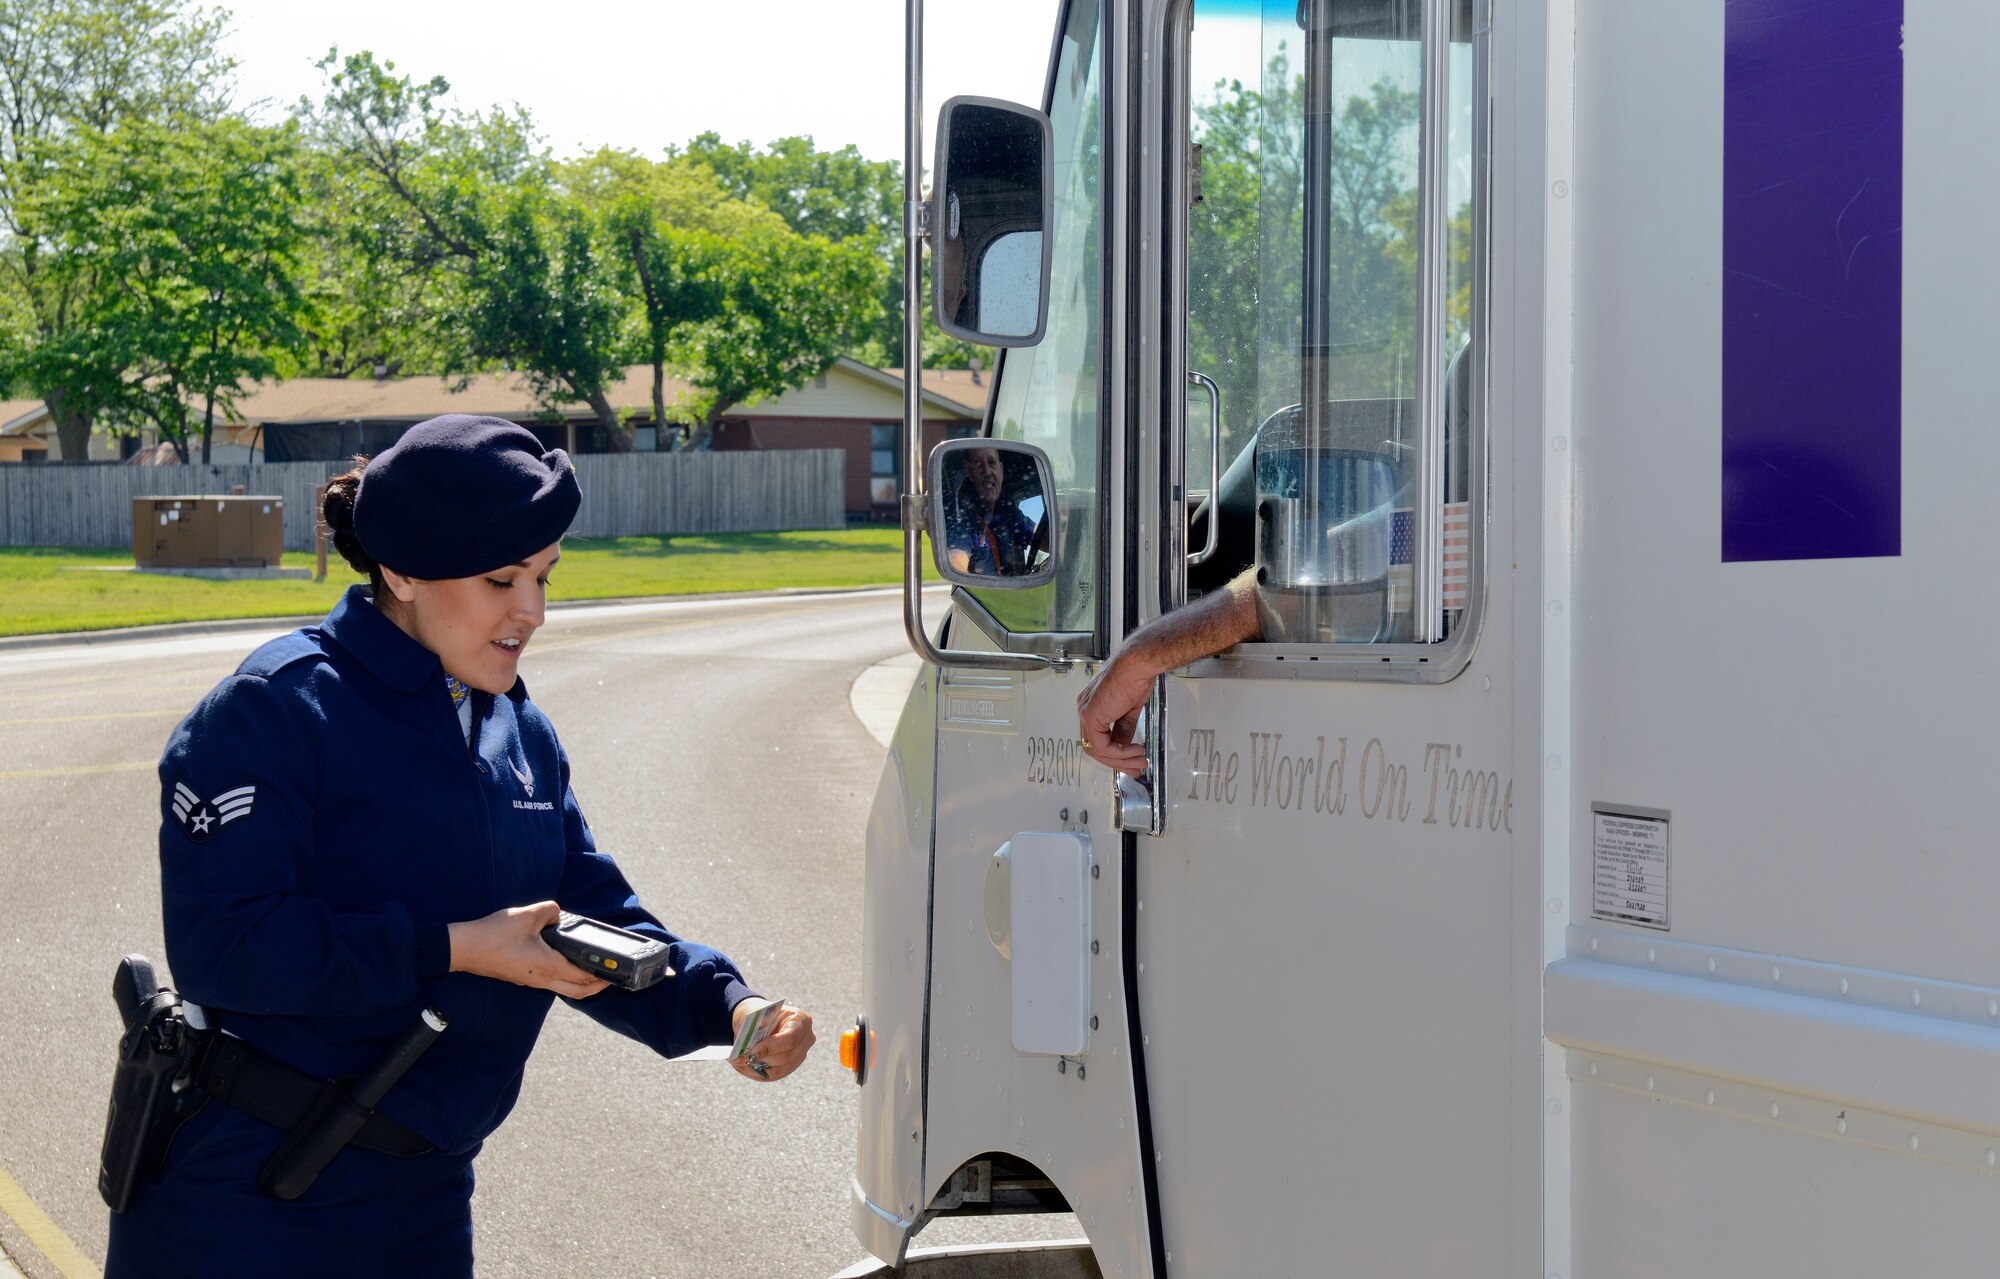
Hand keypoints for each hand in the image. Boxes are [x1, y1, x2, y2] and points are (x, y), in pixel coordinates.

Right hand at [448, 901, 610, 999]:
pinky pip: (550, 983)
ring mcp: (531, 980)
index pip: (584, 977)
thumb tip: (558, 915)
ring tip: (592, 969)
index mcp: (549, 966)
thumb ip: (550, 911)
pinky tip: (564, 962)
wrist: (462, 949)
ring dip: (581, 983)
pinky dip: (564, 978)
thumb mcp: (527, 915)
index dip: (603, 976)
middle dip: (597, 986)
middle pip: (578, 991)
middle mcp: (542, 979)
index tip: (616, 972)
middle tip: (610, 976)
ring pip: (563, 989)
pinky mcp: (522, 977)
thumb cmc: (493, 935)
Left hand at [730, 1001, 814, 1082]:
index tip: (751, 1051)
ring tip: (737, 1062)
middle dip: (761, 1059)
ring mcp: (800, 1055)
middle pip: (786, 1057)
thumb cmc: (758, 1014)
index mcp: (802, 1020)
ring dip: (755, 1069)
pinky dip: (756, 1073)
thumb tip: (749, 1048)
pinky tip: (742, 1067)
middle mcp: (806, 1039)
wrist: (759, 1020)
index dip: (770, 1047)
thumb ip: (755, 1029)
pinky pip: (773, 1076)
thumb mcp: (756, 1014)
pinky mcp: (790, 1067)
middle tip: (739, 1058)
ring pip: (778, 1070)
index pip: (790, 1038)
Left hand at [1077, 648, 1153, 774]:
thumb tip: (1125, 745)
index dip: (1114, 753)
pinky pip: (1102, 746)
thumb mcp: (1129, 708)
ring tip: (1140, 761)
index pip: (1097, 737)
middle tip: (1136, 768)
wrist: (1137, 665)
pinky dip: (1119, 753)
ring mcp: (1086, 713)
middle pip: (1095, 747)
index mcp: (1092, 705)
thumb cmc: (1135, 677)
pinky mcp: (1091, 716)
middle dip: (1117, 761)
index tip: (1133, 760)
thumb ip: (1124, 728)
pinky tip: (1135, 750)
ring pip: (1097, 750)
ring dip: (1120, 760)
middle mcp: (1085, 708)